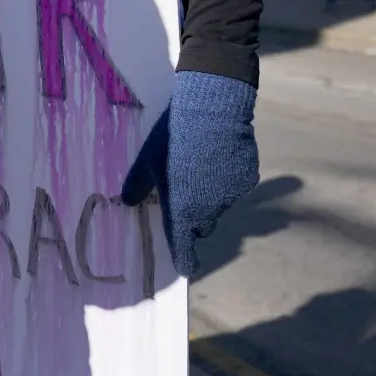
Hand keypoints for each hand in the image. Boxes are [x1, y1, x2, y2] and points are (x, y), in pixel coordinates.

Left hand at [121, 71, 258, 276]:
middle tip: (186, 191)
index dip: (185, 259)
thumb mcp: (148, 160)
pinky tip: (221, 153)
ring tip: (203, 162)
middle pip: (203, 226)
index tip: (186, 265)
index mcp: (181, 212)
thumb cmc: (172, 138)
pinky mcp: (247, 179)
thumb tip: (127, 201)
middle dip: (195, 217)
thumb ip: (137, 185)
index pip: (185, 251)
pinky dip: (229, 176)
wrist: (212, 110)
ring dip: (213, 194)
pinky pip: (237, 186)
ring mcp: (230, 196)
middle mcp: (208, 211)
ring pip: (220, 204)